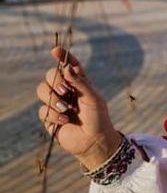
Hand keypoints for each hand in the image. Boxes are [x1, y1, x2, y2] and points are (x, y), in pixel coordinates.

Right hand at [36, 47, 121, 170]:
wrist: (94, 141)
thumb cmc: (98, 118)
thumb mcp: (93, 98)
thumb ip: (80, 83)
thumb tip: (67, 68)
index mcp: (79, 82)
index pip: (69, 65)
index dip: (62, 56)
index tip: (55, 51)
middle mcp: (66, 90)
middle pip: (50, 75)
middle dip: (55, 80)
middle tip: (65, 91)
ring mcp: (56, 103)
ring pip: (41, 90)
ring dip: (52, 98)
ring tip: (66, 109)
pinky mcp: (49, 117)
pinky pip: (42, 110)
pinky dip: (53, 114)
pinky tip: (65, 120)